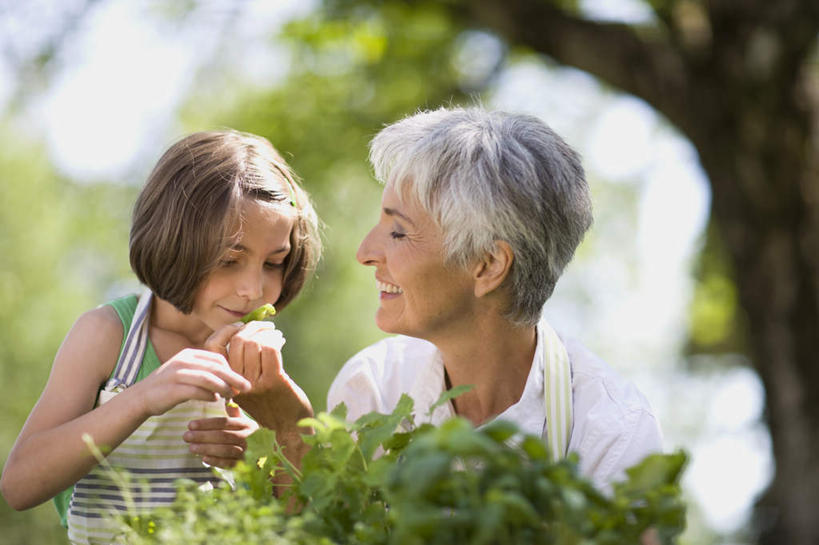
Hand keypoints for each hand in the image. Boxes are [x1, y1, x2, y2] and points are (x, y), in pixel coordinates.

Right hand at [135, 348, 250, 416]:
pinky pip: (197, 391)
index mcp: (188, 355)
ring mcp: (177, 374)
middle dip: (234, 378)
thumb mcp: (187, 374)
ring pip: (209, 379)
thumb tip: (229, 384)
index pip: (217, 359)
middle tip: (247, 388)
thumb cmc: (168, 388)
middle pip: (216, 368)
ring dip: (224, 388)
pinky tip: (215, 400)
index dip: (231, 370)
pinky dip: (209, 396)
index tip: (240, 381)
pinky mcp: (173, 389)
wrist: (140, 398)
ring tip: (232, 396)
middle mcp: (183, 361)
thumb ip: (205, 374)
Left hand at [183, 402, 258, 467]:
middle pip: (223, 435)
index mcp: (246, 425)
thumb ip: (235, 413)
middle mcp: (248, 437)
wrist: (267, 454)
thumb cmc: (251, 436)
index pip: (224, 422)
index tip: (190, 424)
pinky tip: (205, 459)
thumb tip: (228, 400)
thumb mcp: (246, 423)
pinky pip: (230, 463)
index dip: (207, 423)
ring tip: (191, 448)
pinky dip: (217, 461)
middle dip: (203, 436)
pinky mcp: (244, 464)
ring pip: (225, 449)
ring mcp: (247, 452)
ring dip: (207, 448)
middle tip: (186, 436)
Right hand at [204, 321, 312, 435]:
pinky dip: (275, 340)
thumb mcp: (245, 395)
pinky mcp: (272, 382)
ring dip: (266, 333)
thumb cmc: (270, 411)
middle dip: (252, 327)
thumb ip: (237, 376)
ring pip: (253, 343)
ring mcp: (253, 383)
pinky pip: (270, 349)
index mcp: (226, 384)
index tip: (243, 325)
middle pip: (236, 341)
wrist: (290, 432)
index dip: (227, 331)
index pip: (213, 347)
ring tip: (275, 334)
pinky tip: (281, 342)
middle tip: (266, 326)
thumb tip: (239, 345)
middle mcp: (237, 384)